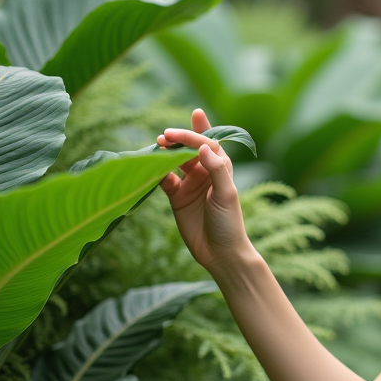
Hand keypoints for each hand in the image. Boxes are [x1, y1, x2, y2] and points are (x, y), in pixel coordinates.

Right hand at [158, 109, 252, 269]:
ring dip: (165, 154)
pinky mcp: (176, 197)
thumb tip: (203, 147)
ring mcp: (189, 185)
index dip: (195, 133)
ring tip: (157, 146)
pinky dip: (157, 173)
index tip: (181, 128)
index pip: (207, 144)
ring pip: (174, 162)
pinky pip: (164, 180)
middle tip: (164, 136)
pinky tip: (151, 169)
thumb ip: (217, 170)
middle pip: (189, 150)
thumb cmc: (229, 222)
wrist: (220, 252)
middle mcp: (204, 173)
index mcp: (220, 168)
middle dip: (177, 140)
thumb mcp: (226, 195)